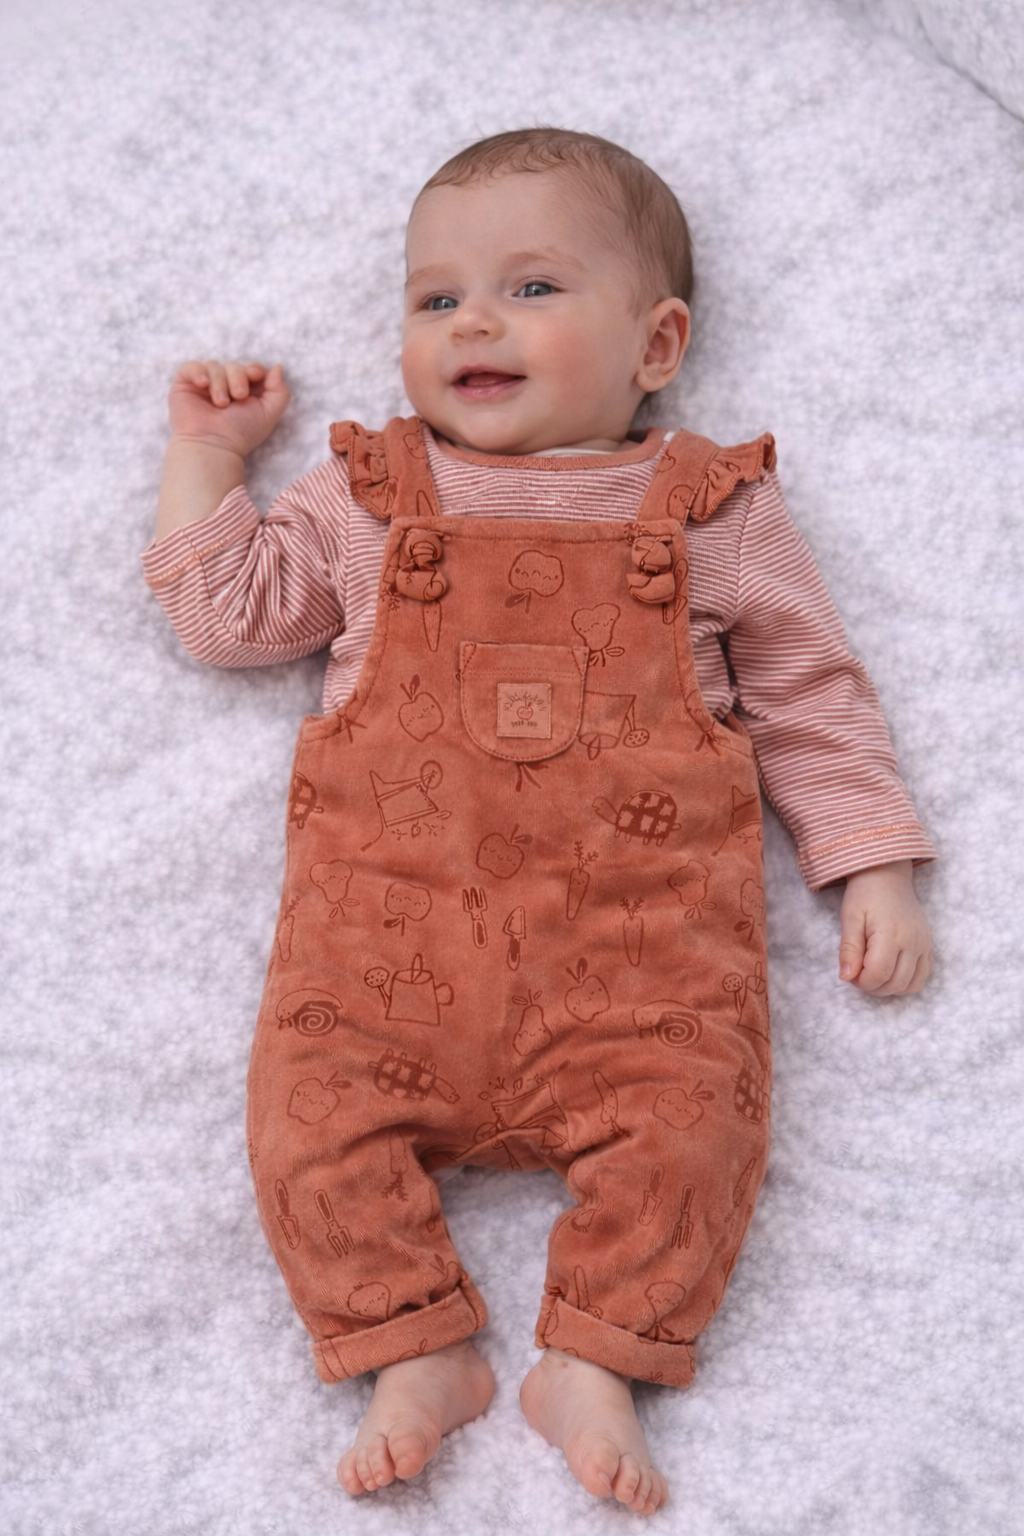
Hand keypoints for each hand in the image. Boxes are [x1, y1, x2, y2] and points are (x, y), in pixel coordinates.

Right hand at [167, 359, 290, 457]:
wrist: (214, 445)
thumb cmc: (241, 433)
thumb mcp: (269, 413)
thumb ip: (280, 391)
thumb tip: (278, 367)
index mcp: (245, 392)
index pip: (250, 368)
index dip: (254, 368)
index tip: (255, 375)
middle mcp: (225, 387)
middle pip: (234, 365)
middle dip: (238, 377)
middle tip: (238, 397)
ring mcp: (204, 386)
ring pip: (214, 366)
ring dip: (220, 383)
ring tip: (221, 404)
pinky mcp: (185, 385)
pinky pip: (191, 367)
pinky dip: (198, 372)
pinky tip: (203, 385)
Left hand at [838, 859, 932, 995]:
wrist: (887, 876)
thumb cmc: (865, 895)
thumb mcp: (850, 918)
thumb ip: (849, 949)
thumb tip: (846, 977)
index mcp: (891, 934)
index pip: (878, 974)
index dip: (861, 982)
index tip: (850, 972)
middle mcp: (913, 942)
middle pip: (896, 984)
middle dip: (873, 987)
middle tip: (859, 972)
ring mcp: (924, 945)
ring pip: (912, 985)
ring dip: (890, 988)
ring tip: (874, 972)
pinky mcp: (929, 946)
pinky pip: (924, 976)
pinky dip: (906, 982)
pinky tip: (891, 970)